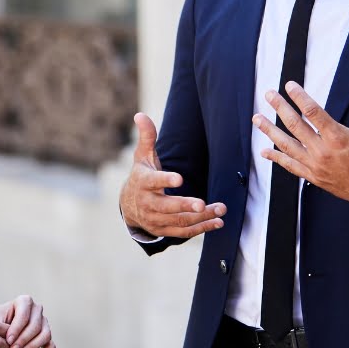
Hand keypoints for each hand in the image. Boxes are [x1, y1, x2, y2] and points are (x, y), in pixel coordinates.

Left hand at [0, 295, 56, 347]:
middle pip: (35, 326)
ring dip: (32, 347)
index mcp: (25, 301)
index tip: (8, 341)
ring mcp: (43, 322)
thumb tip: (8, 339)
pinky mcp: (46, 334)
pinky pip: (51, 345)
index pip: (24, 316)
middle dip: (23, 340)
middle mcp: (37, 309)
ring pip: (45, 335)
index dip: (17, 329)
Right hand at [119, 113, 225, 238]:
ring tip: (220, 210)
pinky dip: (201, 228)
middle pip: (167, 206)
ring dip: (200, 217)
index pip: (153, 182)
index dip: (165, 180)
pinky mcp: (163, 230)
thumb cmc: (142, 176)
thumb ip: (147, 137)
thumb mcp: (142, 157)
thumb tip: (140, 115)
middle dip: (186, 205)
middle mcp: (147, 203)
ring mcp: (155, 219)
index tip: (180, 179)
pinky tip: (217, 222)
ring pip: (179, 221)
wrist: (128, 205)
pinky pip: (183, 232)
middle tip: (203, 203)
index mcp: (143, 183)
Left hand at [252, 78, 348, 221]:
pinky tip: (265, 151)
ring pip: (287, 146)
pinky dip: (277, 158)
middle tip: (268, 94)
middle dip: (279, 108)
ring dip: (270, 131)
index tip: (289, 85)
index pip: (312, 111)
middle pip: (295, 125)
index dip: (299, 96)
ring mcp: (316, 165)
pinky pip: (290, 166)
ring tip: (257, 118)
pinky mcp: (314, 177)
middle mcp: (323, 151)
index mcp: (338, 137)